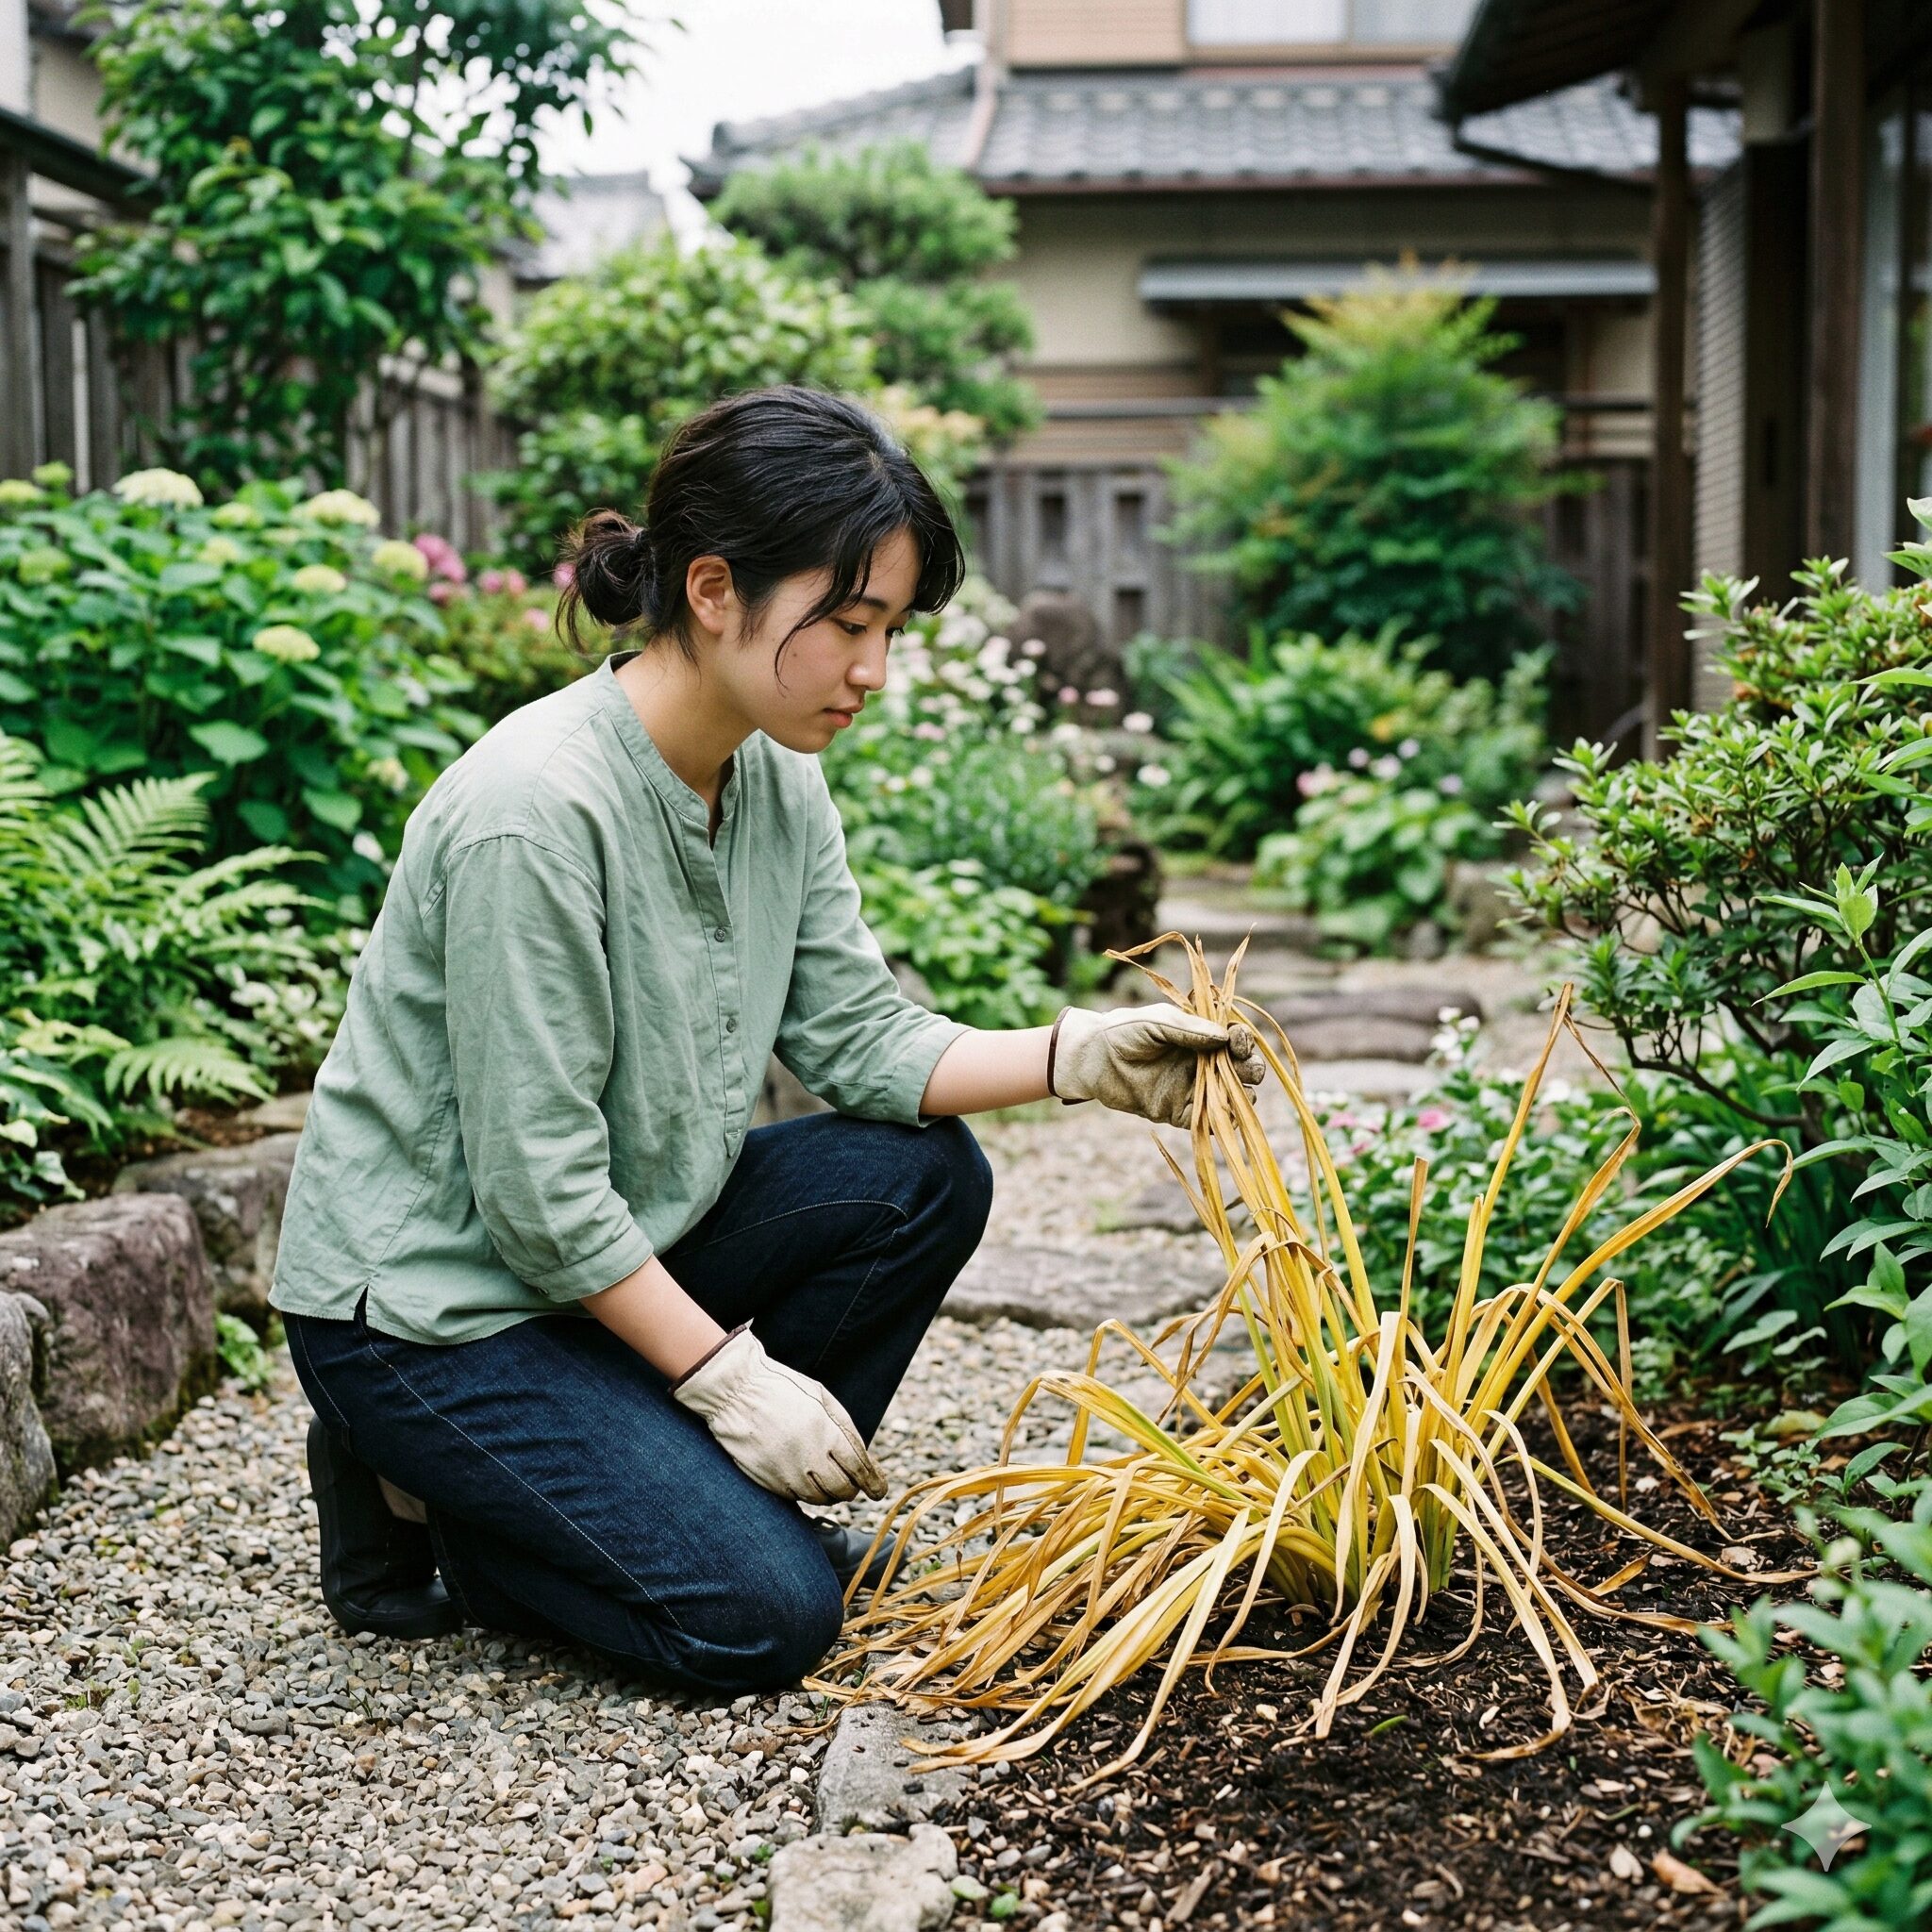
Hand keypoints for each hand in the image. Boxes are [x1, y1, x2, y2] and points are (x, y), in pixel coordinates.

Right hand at [670, 1326, 887, 1503]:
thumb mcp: (821, 1397)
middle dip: (851, 1489)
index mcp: (826, 1431)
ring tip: (826, 1478)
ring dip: (829, 1493)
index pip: (859, 1468)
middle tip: (852, 1484)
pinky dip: (805, 1492)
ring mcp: (786, 1472)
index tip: (878, 1491)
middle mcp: (808, 1456)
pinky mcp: (767, 1482)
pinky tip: (803, 1476)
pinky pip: (796, 1497)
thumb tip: (864, 1459)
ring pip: (820, 1499)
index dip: (872, 1483)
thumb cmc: (782, 1389)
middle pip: (842, 1489)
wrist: (735, 1392)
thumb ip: (845, 1428)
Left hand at [1049, 1002, 1264, 1128]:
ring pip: (1232, 1096)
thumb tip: (1223, 1037)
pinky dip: (1221, 1121)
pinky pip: (1209, 1121)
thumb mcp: (1156, 1022)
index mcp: (1200, 1036)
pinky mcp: (1180, 1112)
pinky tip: (1223, 1115)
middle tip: (1246, 1068)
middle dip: (1251, 1068)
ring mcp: (1193, 1088)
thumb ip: (1188, 1029)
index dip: (1243, 1041)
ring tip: (1233, 1089)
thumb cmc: (1122, 1032)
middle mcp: (1202, 1062)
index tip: (1239, 1041)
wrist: (1092, 1060)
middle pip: (1242, 1069)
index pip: (1235, 1040)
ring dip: (1240, 1095)